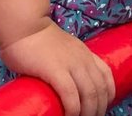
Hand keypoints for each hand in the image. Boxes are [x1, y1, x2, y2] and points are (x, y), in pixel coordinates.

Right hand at [0, 20, 114, 115]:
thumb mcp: (63, 48)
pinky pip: (71, 96)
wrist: (23, 25)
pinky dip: (73, 110)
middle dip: (98, 110)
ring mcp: (71, 64)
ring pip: (90, 95)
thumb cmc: (37, 38)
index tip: (99, 107)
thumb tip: (68, 82)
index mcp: (85, 53)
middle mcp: (82, 58)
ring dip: (88, 113)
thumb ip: (68, 62)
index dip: (107, 95)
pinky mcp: (55, 70)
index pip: (106, 75)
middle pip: (101, 90)